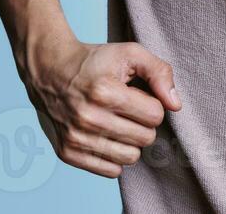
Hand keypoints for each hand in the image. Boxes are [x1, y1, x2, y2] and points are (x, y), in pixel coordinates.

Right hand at [21, 38, 181, 178]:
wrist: (50, 70)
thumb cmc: (94, 61)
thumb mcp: (130, 53)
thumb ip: (160, 73)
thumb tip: (175, 105)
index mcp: (105, 91)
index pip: (155, 116)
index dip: (151, 104)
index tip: (137, 95)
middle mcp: (88, 117)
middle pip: (146, 138)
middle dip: (143, 122)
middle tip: (127, 108)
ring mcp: (76, 138)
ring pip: (131, 158)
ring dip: (131, 141)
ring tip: (118, 122)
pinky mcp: (67, 153)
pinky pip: (111, 171)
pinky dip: (114, 156)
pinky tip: (106, 136)